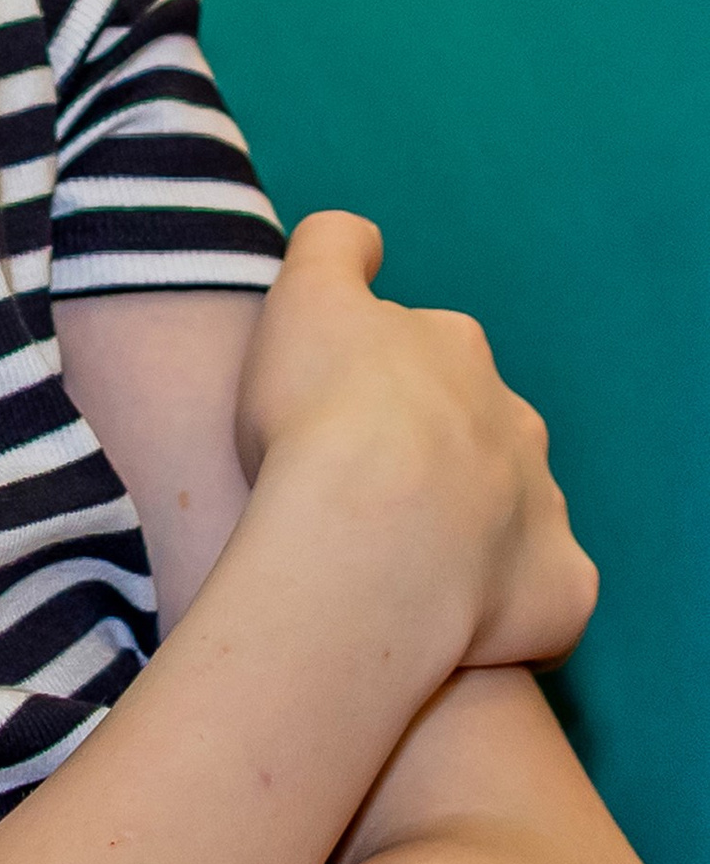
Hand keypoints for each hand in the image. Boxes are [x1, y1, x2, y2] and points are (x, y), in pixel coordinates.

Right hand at [236, 211, 594, 672]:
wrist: (369, 537)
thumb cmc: (320, 410)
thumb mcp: (302, 295)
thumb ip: (333, 248)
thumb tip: (366, 242)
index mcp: (453, 348)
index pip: (426, 345)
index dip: (378, 374)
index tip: (334, 407)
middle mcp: (511, 419)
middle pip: (478, 426)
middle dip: (436, 448)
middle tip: (361, 487)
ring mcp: (542, 506)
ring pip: (513, 507)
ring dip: (472, 524)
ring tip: (400, 560)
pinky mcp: (559, 588)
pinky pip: (543, 594)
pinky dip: (510, 604)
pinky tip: (452, 621)